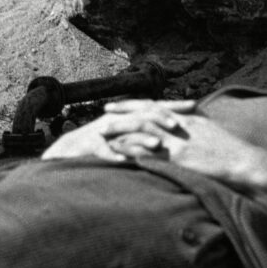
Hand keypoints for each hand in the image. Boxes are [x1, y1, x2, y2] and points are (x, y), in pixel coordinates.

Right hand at [41, 99, 195, 162]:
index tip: (197, 105)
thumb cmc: (106, 141)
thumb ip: (151, 128)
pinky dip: (113, 157)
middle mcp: (119, 119)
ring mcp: (104, 132)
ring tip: (157, 145)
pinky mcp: (90, 147)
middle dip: (161, 118)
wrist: (70, 148)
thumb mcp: (130, 132)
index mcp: (130, 114)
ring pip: (125, 133)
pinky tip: (124, 163)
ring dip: (141, 139)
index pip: (156, 106)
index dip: (175, 105)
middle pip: (143, 114)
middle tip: (179, 125)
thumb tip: (180, 128)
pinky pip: (102, 151)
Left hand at [106, 103, 266, 187]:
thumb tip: (181, 127)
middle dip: (123, 113)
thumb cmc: (230, 151)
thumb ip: (192, 129)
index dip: (135, 104)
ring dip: (121, 129)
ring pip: (142, 129)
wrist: (243, 162)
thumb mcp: (209, 132)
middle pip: (145, 113)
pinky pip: (149, 151)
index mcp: (186, 118)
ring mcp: (178, 140)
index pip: (155, 106)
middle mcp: (180, 124)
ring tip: (102, 132)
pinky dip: (131, 150)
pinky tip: (116, 152)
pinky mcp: (178, 157)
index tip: (119, 104)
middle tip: (103, 114)